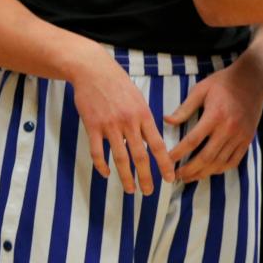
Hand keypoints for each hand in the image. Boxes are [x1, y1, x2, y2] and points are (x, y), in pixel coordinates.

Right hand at [70, 45, 174, 194]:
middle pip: (140, 155)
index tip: (170, 178)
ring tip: (130, 190)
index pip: (158, 144)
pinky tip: (106, 174)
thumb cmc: (118, 83)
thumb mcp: (138, 97)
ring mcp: (110, 125)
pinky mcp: (93, 126)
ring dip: (125, 177)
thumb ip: (144, 118)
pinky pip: (97, 152)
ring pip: (120, 158)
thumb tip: (151, 138)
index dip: (164, 163)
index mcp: (143, 114)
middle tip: (149, 192)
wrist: (93, 70)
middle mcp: (129, 122)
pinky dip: (102, 166)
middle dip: (146, 176)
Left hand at [165, 56, 262, 181]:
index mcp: (215, 115)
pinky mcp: (247, 139)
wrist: (253, 80)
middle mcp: (228, 129)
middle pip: (205, 157)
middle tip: (176, 175)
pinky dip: (220, 170)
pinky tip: (209, 171)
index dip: (178, 153)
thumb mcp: (201, 89)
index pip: (192, 141)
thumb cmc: (224, 82)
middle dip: (188, 169)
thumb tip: (167, 121)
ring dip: (202, 173)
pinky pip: (233, 161)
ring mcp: (239, 136)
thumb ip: (185, 108)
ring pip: (219, 163)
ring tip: (189, 177)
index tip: (167, 160)